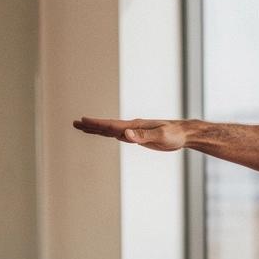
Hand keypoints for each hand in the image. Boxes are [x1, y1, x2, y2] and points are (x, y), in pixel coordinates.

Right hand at [72, 116, 188, 151]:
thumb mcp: (161, 136)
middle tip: (74, 123)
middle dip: (91, 126)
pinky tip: (105, 134)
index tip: (82, 121)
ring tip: (83, 127)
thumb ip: (143, 136)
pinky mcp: (139, 137)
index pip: (112, 126)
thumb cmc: (174, 135)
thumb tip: (125, 135)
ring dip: (97, 130)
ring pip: (112, 131)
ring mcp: (135, 131)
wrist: (184, 133)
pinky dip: (109, 134)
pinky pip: (121, 135)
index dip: (96, 124)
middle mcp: (132, 127)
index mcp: (135, 126)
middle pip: (107, 127)